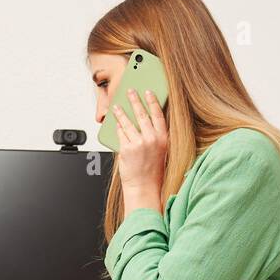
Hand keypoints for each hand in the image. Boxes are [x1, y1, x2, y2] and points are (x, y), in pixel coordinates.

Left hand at [112, 88, 167, 212]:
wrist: (144, 188)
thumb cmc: (152, 171)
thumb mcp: (160, 151)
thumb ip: (154, 136)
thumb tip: (143, 120)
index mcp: (163, 139)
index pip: (158, 114)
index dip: (152, 101)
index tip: (148, 92)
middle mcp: (152, 139)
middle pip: (141, 114)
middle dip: (135, 100)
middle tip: (130, 91)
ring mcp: (139, 143)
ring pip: (128, 122)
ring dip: (121, 112)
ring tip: (117, 106)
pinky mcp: (127, 149)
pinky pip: (120, 134)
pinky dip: (118, 127)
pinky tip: (115, 123)